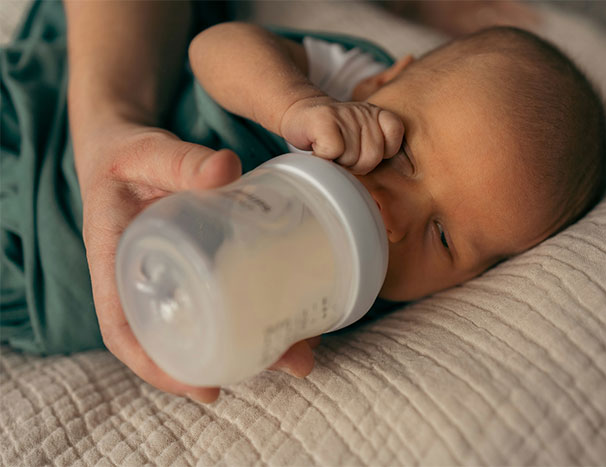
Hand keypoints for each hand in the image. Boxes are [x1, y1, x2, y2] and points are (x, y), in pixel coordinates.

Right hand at [75, 121, 319, 402]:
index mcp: (115, 262)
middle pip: (180, 339)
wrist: (125, 150)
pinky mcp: (199, 262)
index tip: (204, 390)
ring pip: (209, 323)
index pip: (124, 330)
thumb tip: (228, 169)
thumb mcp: (145, 154)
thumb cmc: (127, 156)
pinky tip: (291, 315)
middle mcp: (146, 280)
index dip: (158, 368)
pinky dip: (255, 310)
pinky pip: (222, 295)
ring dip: (256, 342)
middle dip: (236, 363)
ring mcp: (176, 274)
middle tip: (288, 366)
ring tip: (303, 351)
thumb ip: (180, 162)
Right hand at [279, 96, 403, 174]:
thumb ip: (378, 151)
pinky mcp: (325, 120)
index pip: (394, 136)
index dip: (379, 153)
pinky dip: (324, 156)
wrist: (300, 116)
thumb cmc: (333, 136)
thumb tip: (393, 178)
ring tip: (330, 150)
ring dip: (338, 162)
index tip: (361, 150)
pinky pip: (334, 151)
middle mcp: (364, 111)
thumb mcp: (362, 139)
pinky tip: (319, 148)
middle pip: (372, 156)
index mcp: (377, 114)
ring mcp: (345, 113)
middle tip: (342, 153)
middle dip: (355, 164)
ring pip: (352, 157)